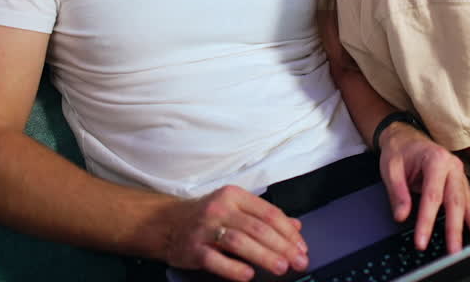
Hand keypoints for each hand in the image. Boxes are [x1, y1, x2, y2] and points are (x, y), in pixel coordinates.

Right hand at [162, 185, 307, 280]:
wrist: (167, 223)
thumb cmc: (206, 216)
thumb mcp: (235, 208)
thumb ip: (264, 216)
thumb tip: (295, 226)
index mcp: (234, 196)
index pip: (269, 212)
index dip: (289, 232)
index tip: (302, 247)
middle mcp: (220, 209)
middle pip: (258, 228)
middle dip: (282, 246)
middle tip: (298, 261)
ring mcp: (205, 228)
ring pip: (240, 241)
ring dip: (263, 256)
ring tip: (280, 267)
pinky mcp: (193, 248)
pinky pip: (215, 259)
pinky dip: (233, 268)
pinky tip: (248, 275)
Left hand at [377, 121, 469, 253]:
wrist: (407, 137)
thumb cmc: (400, 151)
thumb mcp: (391, 169)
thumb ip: (397, 193)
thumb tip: (401, 216)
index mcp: (436, 160)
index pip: (433, 196)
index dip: (427, 221)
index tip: (421, 241)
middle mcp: (453, 167)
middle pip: (456, 202)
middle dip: (456, 229)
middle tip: (455, 251)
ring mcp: (460, 176)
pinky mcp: (462, 184)